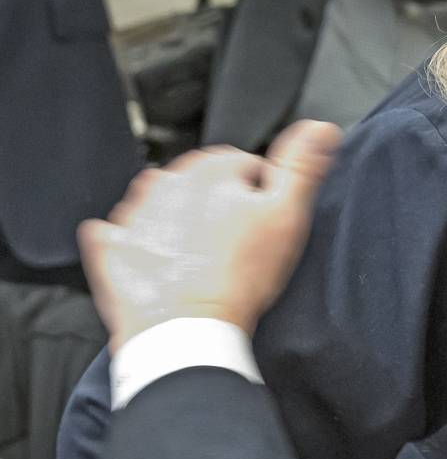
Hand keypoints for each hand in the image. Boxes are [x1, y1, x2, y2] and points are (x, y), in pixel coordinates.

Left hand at [79, 121, 341, 351]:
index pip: (244, 164)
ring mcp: (136, 213)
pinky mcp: (114, 245)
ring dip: (185, 223)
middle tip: (238, 246)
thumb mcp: (287, 216)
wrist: (188, 330)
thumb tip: (320, 128)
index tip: (263, 224)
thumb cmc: (240, 278)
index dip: (261, 194)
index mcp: (209, 168)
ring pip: (169, 205)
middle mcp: (166, 180)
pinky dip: (145, 242)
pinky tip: (166, 263)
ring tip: (205, 260)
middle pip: (203, 183)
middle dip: (220, 205)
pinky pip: (129, 232)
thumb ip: (302, 165)